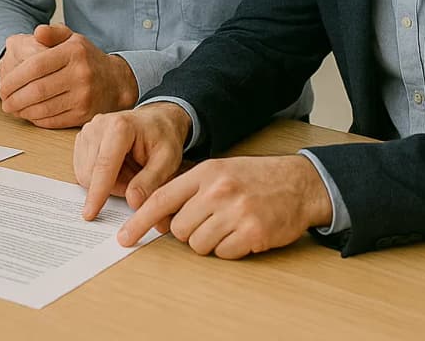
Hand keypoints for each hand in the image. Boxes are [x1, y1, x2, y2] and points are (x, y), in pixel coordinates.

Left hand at [0, 24, 139, 127]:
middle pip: (37, 90)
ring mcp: (84, 97)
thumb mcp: (73, 39)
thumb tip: (37, 32)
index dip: (14, 79)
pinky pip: (53, 120)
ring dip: (22, 111)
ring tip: (12, 108)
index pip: (35, 67)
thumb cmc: (87, 59)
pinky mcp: (84, 115)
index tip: (2, 86)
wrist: (116, 82)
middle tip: (4, 101)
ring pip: (44, 108)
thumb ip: (53, 33)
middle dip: (14, 98)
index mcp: (73, 53)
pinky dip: (36, 119)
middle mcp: (80, 75)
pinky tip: (28, 115)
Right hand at [74, 102, 190, 220]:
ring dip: (108, 183)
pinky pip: (84, 169)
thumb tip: (132, 203)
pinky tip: (118, 167)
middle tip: (138, 180)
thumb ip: (151, 182)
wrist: (157, 120)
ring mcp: (87, 131)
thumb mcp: (168, 161)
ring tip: (129, 170)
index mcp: (119, 127)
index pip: (104, 166)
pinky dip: (101, 177)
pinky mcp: (82, 139)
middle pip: (92, 173)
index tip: (90, 214)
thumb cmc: (163, 138)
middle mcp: (98, 125)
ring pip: (86, 173)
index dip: (97, 193)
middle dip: (113, 187)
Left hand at [117, 154, 333, 258]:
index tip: (125, 237)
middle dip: (189, 232)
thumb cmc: (254, 179)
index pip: (161, 200)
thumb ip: (189, 191)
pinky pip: (223, 253)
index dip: (139, 221)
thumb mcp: (218, 172)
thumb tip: (157, 218)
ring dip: (210, 242)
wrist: (299, 183)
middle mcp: (218, 191)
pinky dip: (229, 249)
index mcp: (205, 173)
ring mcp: (236, 212)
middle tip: (210, 221)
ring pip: (199, 245)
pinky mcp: (253, 233)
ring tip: (228, 225)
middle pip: (179, 229)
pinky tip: (242, 233)